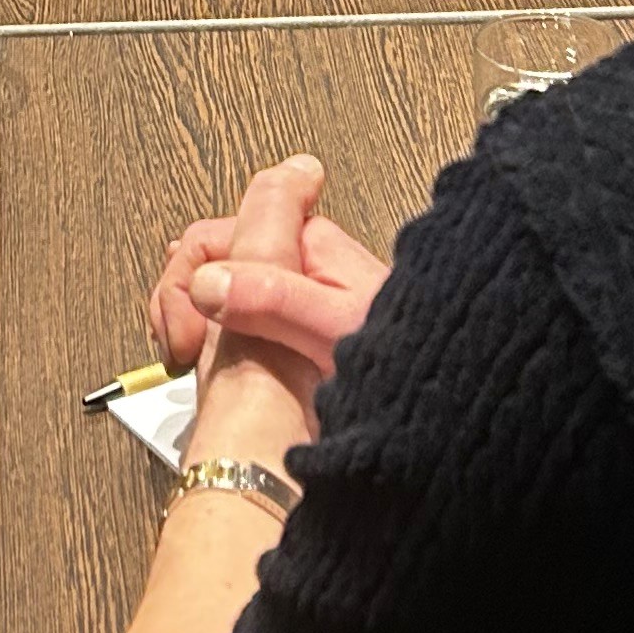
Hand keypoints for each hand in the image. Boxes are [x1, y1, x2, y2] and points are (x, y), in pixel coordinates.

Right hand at [148, 157, 388, 462]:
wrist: (451, 394)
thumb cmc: (411, 361)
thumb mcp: (333, 330)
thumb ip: (272, 299)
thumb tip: (207, 282)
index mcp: (304, 243)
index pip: (211, 238)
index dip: (186, 285)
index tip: (186, 339)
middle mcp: (300, 259)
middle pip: (211, 261)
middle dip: (184, 303)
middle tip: (182, 355)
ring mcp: (300, 293)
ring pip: (223, 292)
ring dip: (200, 325)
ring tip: (196, 367)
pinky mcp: (304, 328)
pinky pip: (243, 322)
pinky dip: (221, 344)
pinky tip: (223, 373)